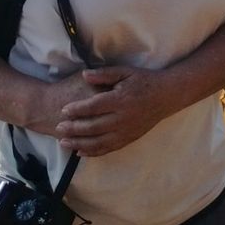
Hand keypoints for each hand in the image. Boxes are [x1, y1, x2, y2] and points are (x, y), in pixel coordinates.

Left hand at [53, 66, 176, 155]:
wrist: (166, 96)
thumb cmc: (144, 81)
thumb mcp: (126, 72)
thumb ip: (104, 74)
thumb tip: (84, 75)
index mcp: (120, 100)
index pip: (93, 107)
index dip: (77, 109)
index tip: (63, 110)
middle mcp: (122, 118)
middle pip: (92, 127)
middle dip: (73, 128)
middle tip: (58, 128)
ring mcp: (125, 131)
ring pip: (98, 142)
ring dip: (78, 143)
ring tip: (64, 143)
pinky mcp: (128, 139)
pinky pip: (107, 149)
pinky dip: (92, 152)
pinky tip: (80, 152)